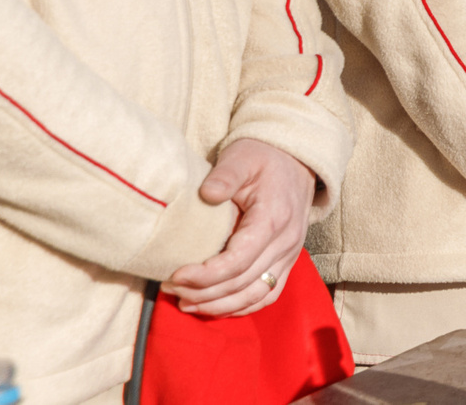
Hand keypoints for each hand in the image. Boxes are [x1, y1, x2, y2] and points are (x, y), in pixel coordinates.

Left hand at [162, 139, 316, 317]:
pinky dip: (241, 307)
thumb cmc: (263, 158)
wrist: (296, 160)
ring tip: (186, 303)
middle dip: (203, 293)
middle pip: (243, 283)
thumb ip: (226, 175)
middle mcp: (286, 242)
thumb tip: (207, 193)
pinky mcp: (288, 260)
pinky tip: (215, 307)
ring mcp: (290, 254)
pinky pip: (268, 295)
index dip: (205, 275)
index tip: (175, 275)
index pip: (239, 261)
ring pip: (255, 295)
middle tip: (169, 289)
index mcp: (273, 218)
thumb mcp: (242, 158)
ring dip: (219, 305)